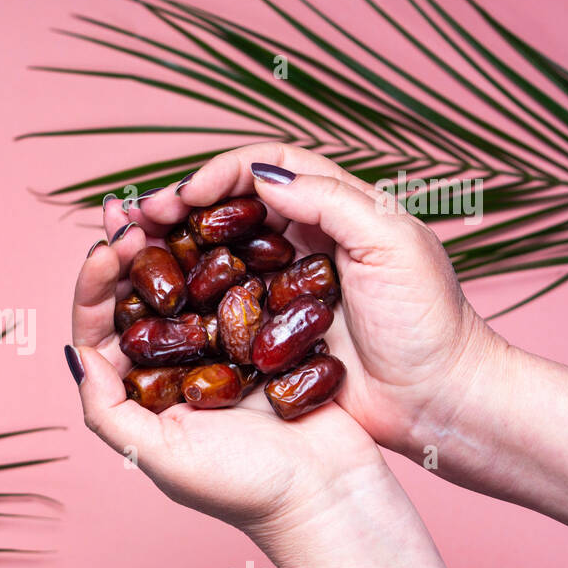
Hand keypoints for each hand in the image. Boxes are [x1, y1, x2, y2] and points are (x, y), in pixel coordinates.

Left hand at [69, 191, 390, 544]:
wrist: (329, 496)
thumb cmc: (244, 488)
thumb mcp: (160, 457)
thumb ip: (107, 411)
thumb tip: (77, 352)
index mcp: (137, 392)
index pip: (100, 327)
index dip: (95, 284)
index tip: (106, 248)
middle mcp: (171, 366)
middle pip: (137, 296)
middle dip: (130, 249)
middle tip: (130, 208)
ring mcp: (217, 347)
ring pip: (184, 281)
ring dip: (172, 242)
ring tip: (167, 203)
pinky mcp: (261, 335)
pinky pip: (235, 283)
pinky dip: (224, 250)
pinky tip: (222, 220)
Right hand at [123, 142, 499, 457]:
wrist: (439, 399)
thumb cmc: (428, 319)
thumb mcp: (391, 242)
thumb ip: (332, 200)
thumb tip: (264, 177)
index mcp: (333, 209)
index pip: (263, 169)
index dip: (218, 173)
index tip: (183, 195)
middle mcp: (301, 242)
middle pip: (227, 208)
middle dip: (178, 207)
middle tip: (136, 218)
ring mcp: (282, 288)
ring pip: (215, 254)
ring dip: (170, 249)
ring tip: (128, 254)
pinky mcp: (271, 332)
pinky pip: (218, 305)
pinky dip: (183, 298)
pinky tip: (153, 303)